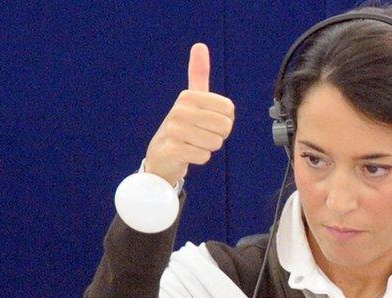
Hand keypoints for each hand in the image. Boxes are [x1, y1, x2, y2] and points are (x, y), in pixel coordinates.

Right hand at [144, 42, 235, 185]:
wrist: (162, 157)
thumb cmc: (182, 127)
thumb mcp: (191, 100)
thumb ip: (198, 74)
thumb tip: (199, 45)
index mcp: (187, 96)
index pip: (229, 110)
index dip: (224, 121)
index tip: (208, 122)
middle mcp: (179, 110)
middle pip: (224, 126)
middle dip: (218, 136)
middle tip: (201, 136)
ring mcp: (174, 130)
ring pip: (215, 142)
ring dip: (208, 148)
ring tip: (193, 144)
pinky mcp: (173, 149)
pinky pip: (204, 155)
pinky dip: (199, 158)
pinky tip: (187, 153)